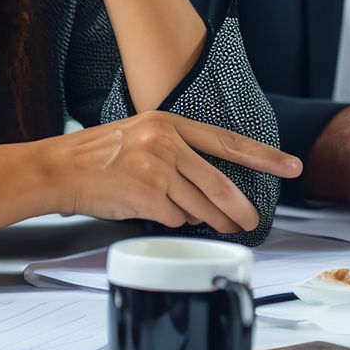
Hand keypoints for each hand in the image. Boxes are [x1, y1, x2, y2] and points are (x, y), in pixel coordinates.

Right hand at [41, 110, 302, 233]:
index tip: (291, 166)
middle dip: (239, 209)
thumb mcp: (140, 135)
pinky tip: (152, 212)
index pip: (227, 141)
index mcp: (168, 122)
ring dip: (209, 221)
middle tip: (250, 222)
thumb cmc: (96, 156)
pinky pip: (174, 219)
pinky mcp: (147, 197)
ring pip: (200, 207)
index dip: (264, 156)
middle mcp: (166, 143)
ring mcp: (157, 170)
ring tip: (213, 226)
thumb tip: (209, 185)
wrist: (59, 169)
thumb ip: (176, 151)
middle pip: (219, 184)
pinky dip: (170, 222)